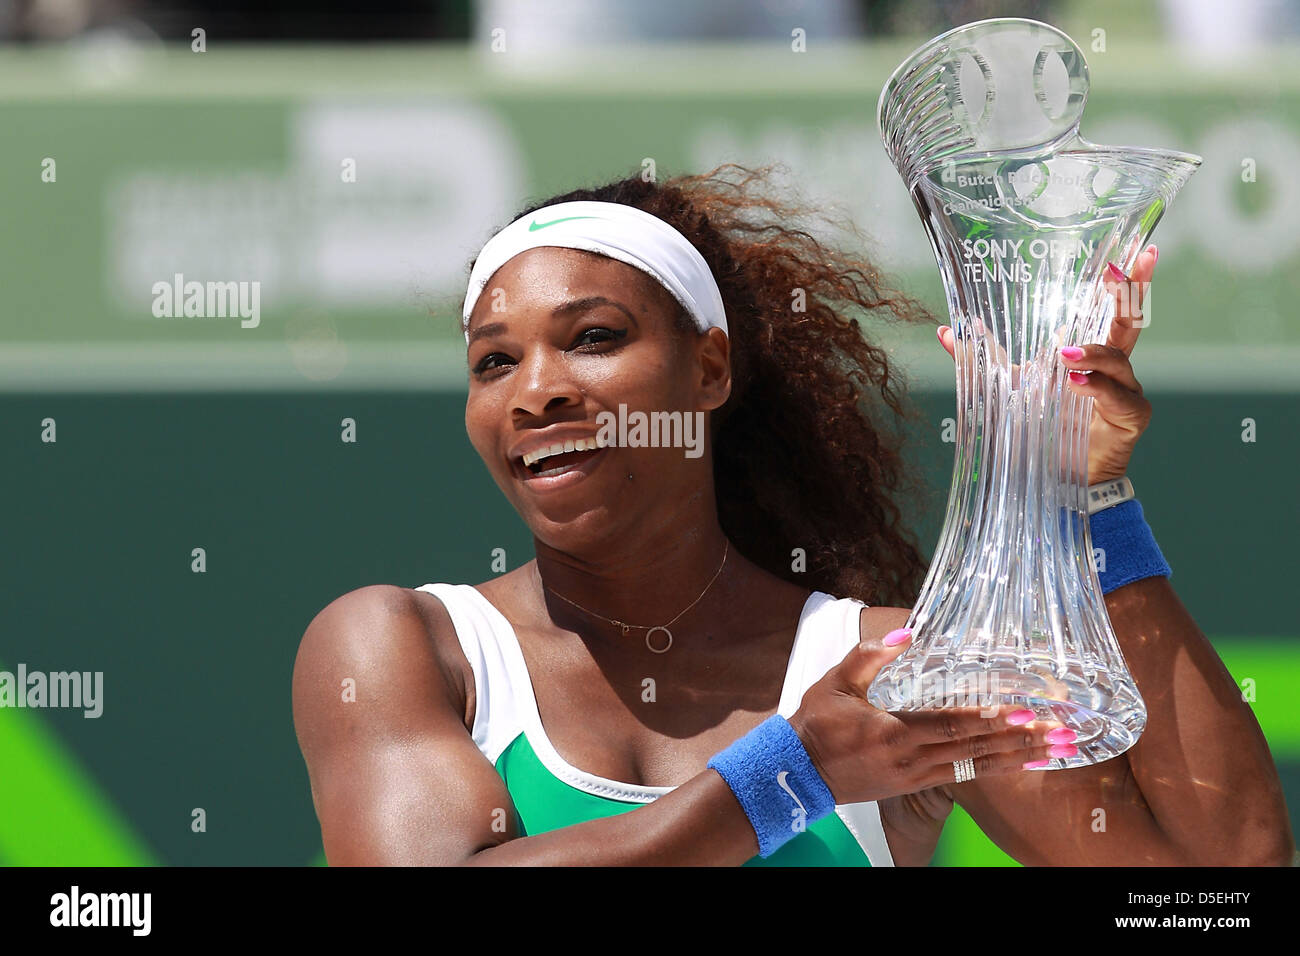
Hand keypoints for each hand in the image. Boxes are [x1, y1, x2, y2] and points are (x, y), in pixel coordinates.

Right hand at [787, 630, 1068, 806]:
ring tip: (1051, 751)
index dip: (987, 719)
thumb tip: (906, 632)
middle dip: (1017, 739)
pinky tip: (1017, 764)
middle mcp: (910, 759)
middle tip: (1057, 732)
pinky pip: (963, 777)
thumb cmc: (816, 723)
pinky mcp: (913, 785)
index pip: (950, 724)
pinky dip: (994, 769)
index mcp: (892, 730)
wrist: (797, 772)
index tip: (1020, 712)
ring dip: (1015, 757)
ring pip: (974, 766)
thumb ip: (871, 655)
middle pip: (973, 748)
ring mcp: (914, 776)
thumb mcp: (836, 681)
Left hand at [936, 245, 1157, 484]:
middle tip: (1131, 264)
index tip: (1134, 251)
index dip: (1123, 280)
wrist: (1053, 478)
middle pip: (1130, 321)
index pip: (1110, 309)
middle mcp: (1114, 366)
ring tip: (1063, 357)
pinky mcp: (1131, 418)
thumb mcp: (1005, 386)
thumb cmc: (1038, 427)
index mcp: (1091, 351)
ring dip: (1091, 353)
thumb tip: (944, 331)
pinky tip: (1077, 383)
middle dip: (1134, 290)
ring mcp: (1126, 390)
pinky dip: (1097, 388)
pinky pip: (1119, 397)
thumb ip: (980, 359)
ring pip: (1118, 359)